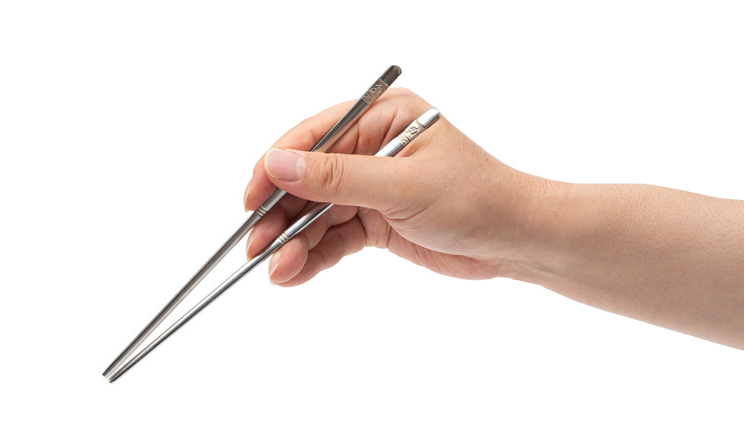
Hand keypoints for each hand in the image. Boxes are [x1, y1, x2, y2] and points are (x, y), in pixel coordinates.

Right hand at [243, 88, 544, 285]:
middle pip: (308, 180)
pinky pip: (335, 237)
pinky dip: (314, 255)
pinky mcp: (375, 221)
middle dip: (282, 216)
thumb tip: (277, 164)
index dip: (276, 168)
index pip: (313, 138)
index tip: (252, 200)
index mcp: (382, 119)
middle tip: (256, 247)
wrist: (515, 241)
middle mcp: (372, 148)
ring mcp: (372, 186)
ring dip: (295, 242)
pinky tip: (294, 273)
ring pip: (318, 214)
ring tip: (277, 270)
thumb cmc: (476, 199)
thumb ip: (337, 177)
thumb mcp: (402, 184)